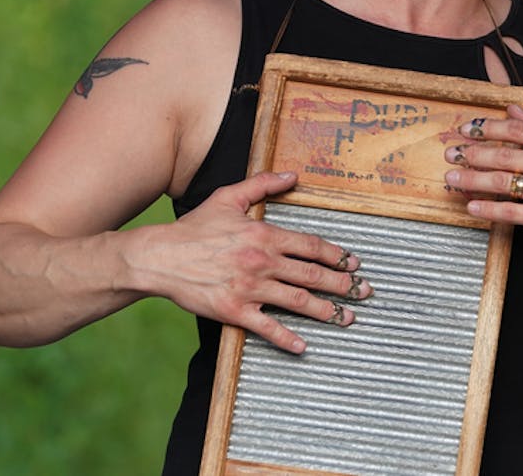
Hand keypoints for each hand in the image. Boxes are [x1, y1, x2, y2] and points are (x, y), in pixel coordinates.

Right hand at [150, 170, 371, 352]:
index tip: (354, 263)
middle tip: (364, 292)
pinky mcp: (234, 311)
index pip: (312, 246)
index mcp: (265, 235)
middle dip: (343, 284)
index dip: (338, 255)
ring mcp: (250, 288)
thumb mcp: (228, 197)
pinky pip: (266, 327)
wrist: (158, 257)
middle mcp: (263, 262)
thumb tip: (292, 175)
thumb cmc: (193, 228)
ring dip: (327, 311)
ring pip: (298, 301)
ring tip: (347, 318)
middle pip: (313, 274)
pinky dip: (286, 338)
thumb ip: (262, 185)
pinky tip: (304, 346)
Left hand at [443, 105, 522, 255]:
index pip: (517, 129)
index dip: (487, 128)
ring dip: (471, 179)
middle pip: (504, 155)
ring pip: (502, 182)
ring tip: (452, 177)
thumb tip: (513, 110)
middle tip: (451, 152)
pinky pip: (510, 212)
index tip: (466, 129)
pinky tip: (472, 205)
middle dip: (471, 153)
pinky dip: (488, 209)